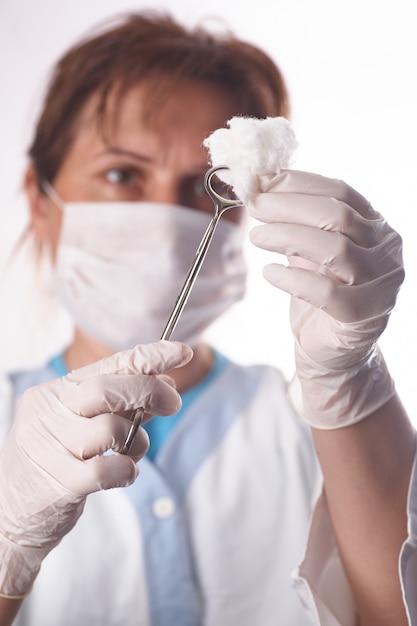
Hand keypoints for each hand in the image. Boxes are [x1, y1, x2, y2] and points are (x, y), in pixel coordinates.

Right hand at [0, 340, 191, 596]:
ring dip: (135, 442)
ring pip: (111, 429)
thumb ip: (119, 405)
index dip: (148, 356)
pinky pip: (106, 469)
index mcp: (54, 393)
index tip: (182, 350)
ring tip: (130, 454)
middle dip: (149, 391)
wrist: (9, 516)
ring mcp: (47, 447)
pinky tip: (122, 475)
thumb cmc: (55, 463)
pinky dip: (125, 471)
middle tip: (173, 402)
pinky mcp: (55, 483)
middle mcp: (47, 413)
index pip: (107, 365)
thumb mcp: (81, 425)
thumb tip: (165, 384)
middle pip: (107, 389)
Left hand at [247, 170, 403, 427]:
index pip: (341, 192)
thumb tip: (260, 187)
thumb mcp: (309, 250)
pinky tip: (269, 273)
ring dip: (288, 237)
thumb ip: (295, 222)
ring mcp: (381, 284)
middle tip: (254, 207)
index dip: (299, 184)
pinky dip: (294, 279)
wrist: (332, 349)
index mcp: (376, 226)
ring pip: (336, 250)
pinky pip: (328, 293)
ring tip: (256, 237)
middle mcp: (386, 250)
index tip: (262, 183)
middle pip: (338, 216)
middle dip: (289, 207)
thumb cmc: (320, 293)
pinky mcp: (365, 316)